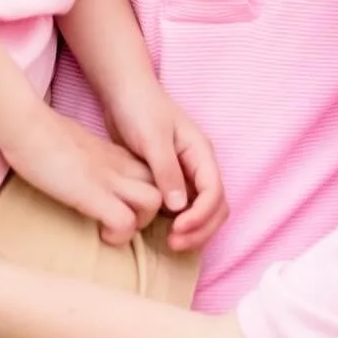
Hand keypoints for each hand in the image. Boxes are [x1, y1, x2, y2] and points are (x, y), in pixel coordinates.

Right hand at [2, 105, 162, 247]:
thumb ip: (89, 160)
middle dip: (151, 212)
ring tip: (114, 231)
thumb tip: (83, 173)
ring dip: (139, 224)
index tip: (131, 208)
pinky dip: (118, 235)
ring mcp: (108, 178)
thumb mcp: (76, 147)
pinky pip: (124, 220)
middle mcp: (118, 164)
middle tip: (125, 223)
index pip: (152, 172)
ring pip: (153, 202)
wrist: (27, 125)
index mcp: (114, 154)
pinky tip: (100, 235)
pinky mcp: (92, 193)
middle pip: (161, 185)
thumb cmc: (41, 136)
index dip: (148, 193)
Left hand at [105, 79, 228, 253]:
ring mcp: (186, 174)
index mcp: (200, 152)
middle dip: (201, 229)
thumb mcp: (152, 138)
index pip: (214, 192)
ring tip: (169, 243)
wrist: (122, 93)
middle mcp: (198, 166)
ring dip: (193, 231)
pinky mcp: (169, 181)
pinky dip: (180, 224)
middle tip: (174, 244)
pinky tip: (162, 233)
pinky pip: (184, 209)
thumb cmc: (139, 108)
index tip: (178, 229)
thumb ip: (167, 171)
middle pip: (215, 207)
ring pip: (203, 211)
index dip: (201, 216)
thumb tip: (180, 207)